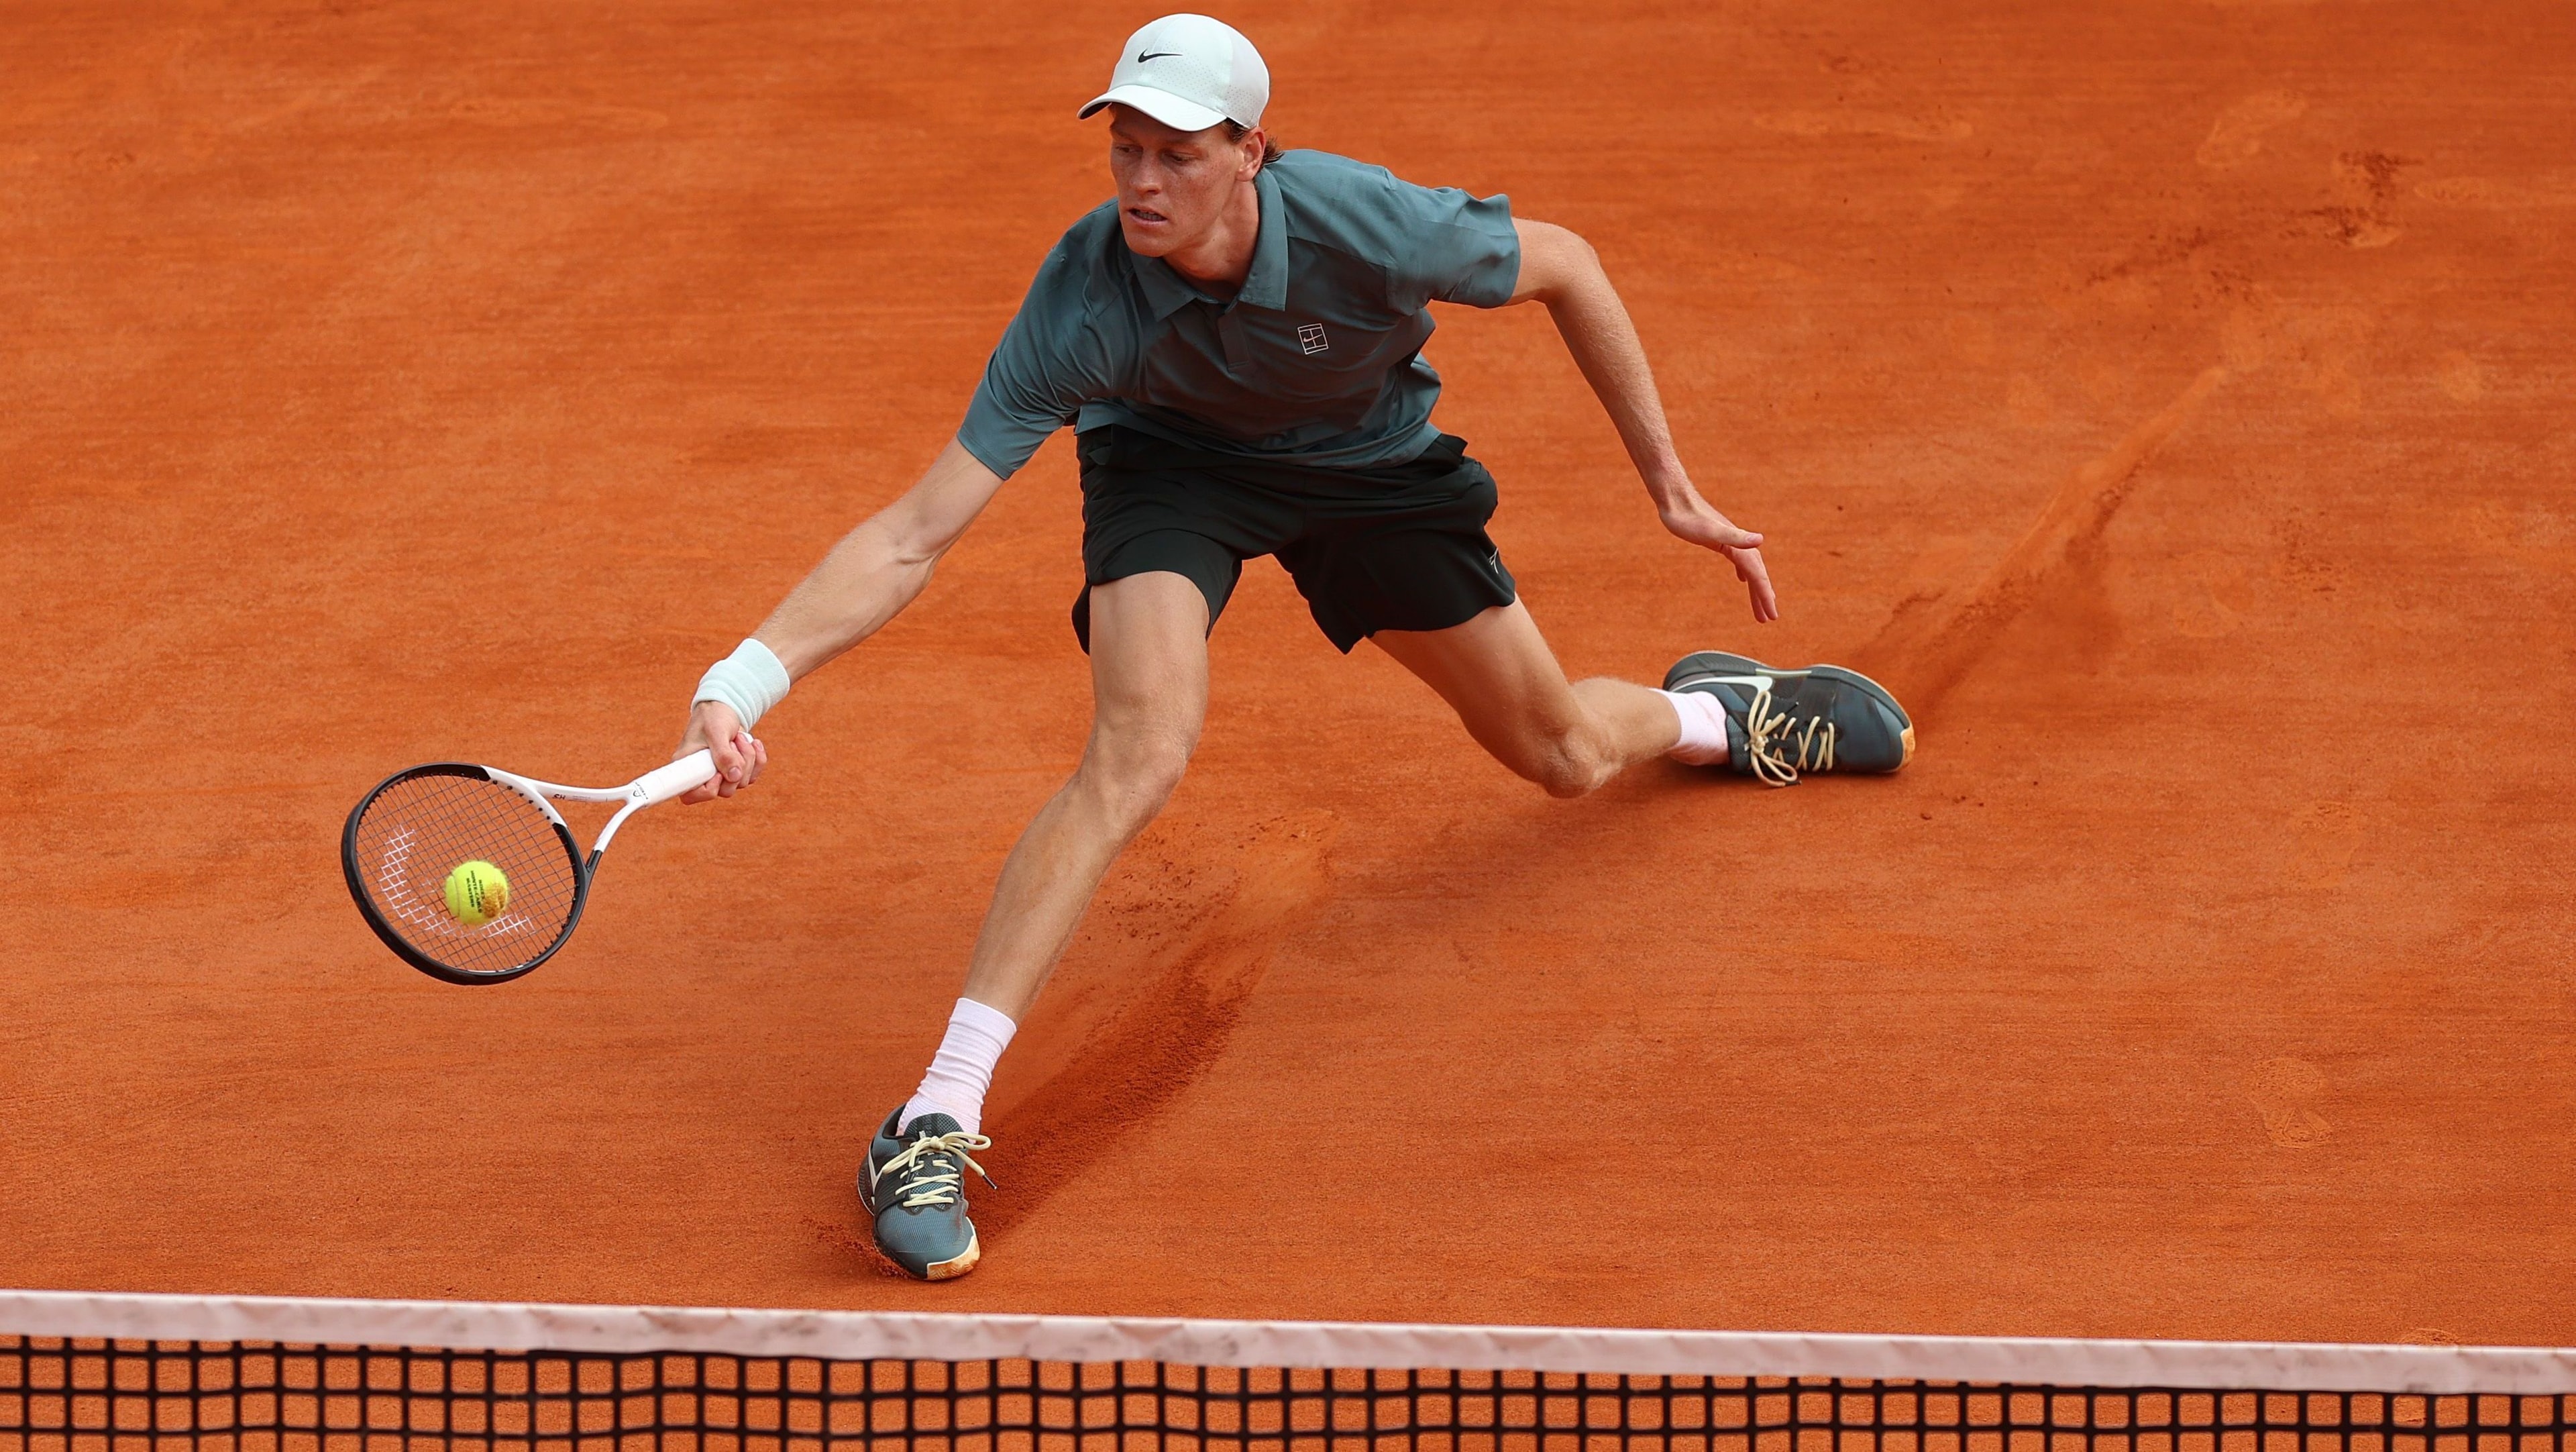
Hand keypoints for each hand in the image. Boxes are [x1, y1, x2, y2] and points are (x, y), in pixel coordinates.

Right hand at [674, 701, 766, 803]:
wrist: (724, 708)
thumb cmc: (712, 717)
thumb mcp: (716, 731)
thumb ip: (723, 754)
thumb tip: (735, 777)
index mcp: (686, 767)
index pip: (690, 796)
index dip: (707, 790)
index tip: (717, 772)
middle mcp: (702, 775)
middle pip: (725, 790)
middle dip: (736, 765)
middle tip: (732, 743)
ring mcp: (721, 775)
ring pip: (741, 782)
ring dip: (747, 757)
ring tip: (739, 737)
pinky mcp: (736, 771)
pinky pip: (753, 775)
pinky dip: (758, 759)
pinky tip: (753, 742)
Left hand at [1658, 488, 1778, 622]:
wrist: (1675, 499)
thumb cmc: (1688, 518)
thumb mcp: (1710, 531)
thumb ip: (1736, 536)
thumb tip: (1761, 540)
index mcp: (1739, 546)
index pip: (1757, 576)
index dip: (1765, 597)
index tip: (1772, 616)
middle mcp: (1739, 544)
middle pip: (1756, 575)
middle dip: (1763, 597)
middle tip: (1769, 618)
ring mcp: (1730, 542)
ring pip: (1748, 570)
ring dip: (1755, 589)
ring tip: (1759, 607)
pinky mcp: (1719, 541)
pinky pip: (1738, 561)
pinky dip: (1743, 573)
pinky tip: (1741, 579)